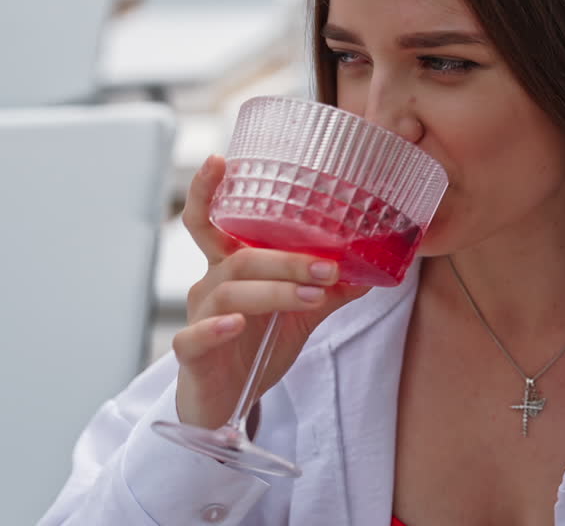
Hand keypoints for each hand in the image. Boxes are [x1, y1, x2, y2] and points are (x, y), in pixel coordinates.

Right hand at [172, 155, 371, 428]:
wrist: (227, 405)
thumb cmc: (257, 348)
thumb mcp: (302, 315)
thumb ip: (331, 288)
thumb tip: (373, 263)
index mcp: (232, 268)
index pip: (212, 221)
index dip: (209, 191)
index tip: (219, 158)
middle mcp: (210, 285)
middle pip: (239, 257)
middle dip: (286, 259)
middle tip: (328, 266)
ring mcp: (198, 318)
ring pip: (230, 293)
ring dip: (275, 291)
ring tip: (314, 296)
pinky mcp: (190, 354)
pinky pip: (195, 335)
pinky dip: (216, 328)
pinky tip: (236, 324)